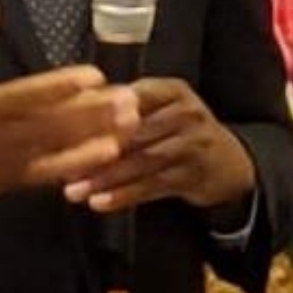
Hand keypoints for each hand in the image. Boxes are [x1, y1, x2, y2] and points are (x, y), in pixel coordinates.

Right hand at [0, 0, 139, 226]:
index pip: (30, 95)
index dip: (63, 87)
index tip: (94, 75)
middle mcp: (0, 136)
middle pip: (54, 124)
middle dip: (94, 113)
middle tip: (130, 99)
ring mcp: (8, 163)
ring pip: (58, 150)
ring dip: (95, 138)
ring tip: (129, 126)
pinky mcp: (11, 181)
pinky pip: (50, 174)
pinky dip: (78, 165)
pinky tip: (105, 155)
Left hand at [63, 77, 254, 215]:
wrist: (229, 163)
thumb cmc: (181, 130)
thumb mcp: (161, 107)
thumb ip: (124, 108)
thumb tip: (75, 109)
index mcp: (170, 90)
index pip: (131, 97)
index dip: (98, 113)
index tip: (66, 127)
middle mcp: (185, 113)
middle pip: (133, 132)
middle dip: (94, 150)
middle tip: (63, 166)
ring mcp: (192, 145)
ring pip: (141, 161)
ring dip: (105, 178)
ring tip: (75, 190)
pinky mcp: (192, 175)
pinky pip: (153, 186)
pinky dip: (125, 196)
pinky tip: (101, 202)